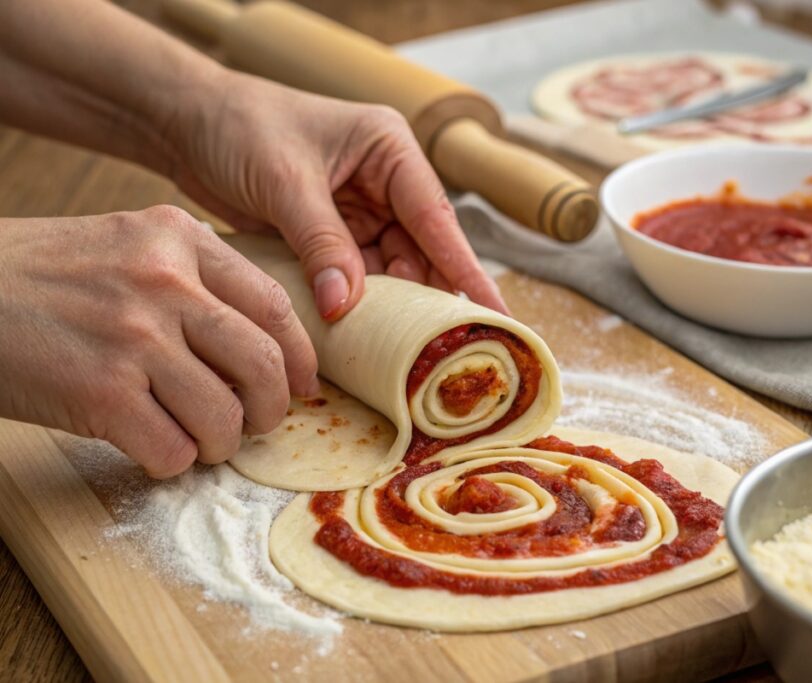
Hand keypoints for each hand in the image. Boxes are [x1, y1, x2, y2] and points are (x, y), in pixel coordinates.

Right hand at [0, 208, 318, 477]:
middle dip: (273, 409)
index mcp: (177, 238)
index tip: (303, 384)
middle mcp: (164, 281)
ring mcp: (134, 337)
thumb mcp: (123, 244)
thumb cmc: (37, 278)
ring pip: (225, 417)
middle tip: (259, 424)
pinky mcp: (101, 393)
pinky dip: (172, 461)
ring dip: (221, 444)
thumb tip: (263, 343)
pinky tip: (152, 447)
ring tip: (199, 442)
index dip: (300, 356)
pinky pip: (174, 449)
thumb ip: (192, 277)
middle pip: (263, 364)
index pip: (274, 305)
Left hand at [165, 71, 507, 319]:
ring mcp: (359, 211)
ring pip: (390, 271)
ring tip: (397, 351)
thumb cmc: (239, 127)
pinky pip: (355, 277)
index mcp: (390, 151)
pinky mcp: (332, 235)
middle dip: (424, 298)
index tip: (497, 314)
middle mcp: (384, 182)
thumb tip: (349, 307)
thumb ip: (322, 244)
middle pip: (419, 252)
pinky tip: (356, 333)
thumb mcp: (285, 182)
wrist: (184, 122)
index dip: (466, 270)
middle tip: (440, 349)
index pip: (436, 219)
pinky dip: (354, 304)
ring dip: (387, 307)